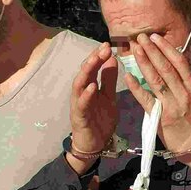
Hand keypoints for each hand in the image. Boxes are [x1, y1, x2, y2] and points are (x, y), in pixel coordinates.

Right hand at [70, 43, 118, 160]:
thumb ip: (108, 80)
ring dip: (87, 71)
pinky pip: (81, 104)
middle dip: (93, 59)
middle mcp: (81, 93)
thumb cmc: (100, 120)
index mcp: (89, 87)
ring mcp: (79, 104)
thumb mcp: (108, 97)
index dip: (99, 56)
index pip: (92, 67)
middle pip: (85, 72)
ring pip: (79, 84)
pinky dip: (86, 95)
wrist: (95, 145)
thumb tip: (111, 58)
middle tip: (104, 47)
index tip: (107, 44)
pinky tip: (91, 87)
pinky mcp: (79, 117)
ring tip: (95, 60)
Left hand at [124, 33, 190, 164]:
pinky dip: (137, 87)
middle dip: (152, 51)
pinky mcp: (161, 117)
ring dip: (144, 63)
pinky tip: (127, 76)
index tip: (155, 37)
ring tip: (134, 49)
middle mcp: (183, 93)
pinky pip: (147, 100)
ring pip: (156, 80)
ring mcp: (172, 105)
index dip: (166, 48)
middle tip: (140, 37)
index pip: (179, 62)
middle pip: (166, 68)